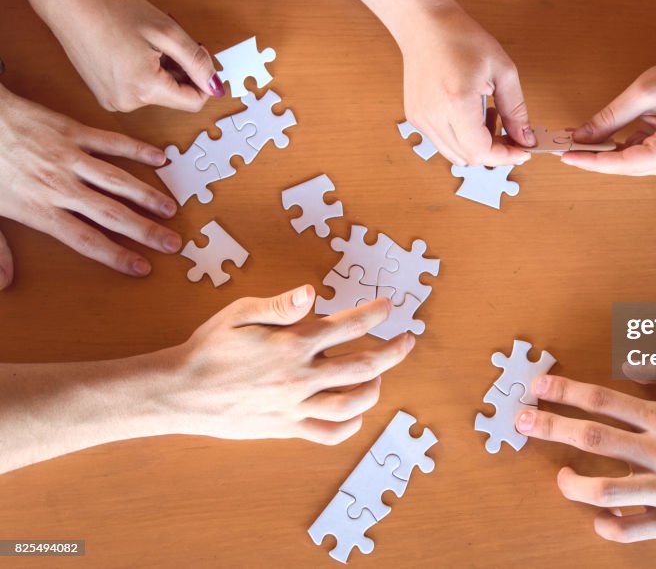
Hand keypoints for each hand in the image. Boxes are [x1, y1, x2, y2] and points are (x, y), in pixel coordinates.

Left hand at [0, 85, 180, 286]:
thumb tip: (3, 283)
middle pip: (111, 214)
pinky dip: (136, 150)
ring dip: (147, 196)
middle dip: (145, 231)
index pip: (86, 240)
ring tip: (170, 209)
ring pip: (117, 181)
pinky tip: (158, 158)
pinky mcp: (72, 131)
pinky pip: (110, 142)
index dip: (116, 256)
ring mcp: (69, 157)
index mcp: (38, 209)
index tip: (142, 266)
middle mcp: (60, 186)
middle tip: (173, 242)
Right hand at [39, 0, 222, 111]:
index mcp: (145, 89)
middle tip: (168, 39)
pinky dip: (145, 70)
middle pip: (175, 95)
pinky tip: (132, 47)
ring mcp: (112, 100)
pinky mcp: (103, 93)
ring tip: (146, 40)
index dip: (203, 79)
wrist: (67, 0)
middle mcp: (127, 103)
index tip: (198, 53)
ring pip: (157, 91)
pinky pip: (138, 88)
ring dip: (163, 68)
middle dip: (181, 69)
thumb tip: (215, 87)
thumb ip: (197, 63)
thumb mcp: (168, 32)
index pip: (194, 102)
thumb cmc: (112, 10)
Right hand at [162, 291, 413, 443]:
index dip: (375, 313)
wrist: (179, 392)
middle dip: (393, 350)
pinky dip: (350, 425)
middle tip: (407, 340)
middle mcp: (301, 377)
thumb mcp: (240, 313)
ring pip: (353, 403)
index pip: (349, 326)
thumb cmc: (209, 348)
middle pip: (364, 365)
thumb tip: (312, 292)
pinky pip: (329, 433)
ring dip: (375, 387)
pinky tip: (354, 412)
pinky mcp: (287, 428)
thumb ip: (279, 305)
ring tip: (380, 375)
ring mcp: (296, 406)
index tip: (389, 307)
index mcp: (293, 344)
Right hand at [399, 6, 532, 166]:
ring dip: (478, 147)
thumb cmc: (462, 39)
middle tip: (512, 135)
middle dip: (495, 153)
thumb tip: (525, 139)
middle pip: (469, 158)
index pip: (481, 151)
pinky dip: (462, 139)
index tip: (522, 151)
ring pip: (455, 154)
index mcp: (457, 102)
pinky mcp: (415, 117)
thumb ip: (516, 109)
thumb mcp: (502, 71)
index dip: (505, 157)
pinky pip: (443, 142)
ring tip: (491, 120)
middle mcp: (434, 115)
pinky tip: (472, 116)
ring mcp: (420, 118)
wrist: (425, 24)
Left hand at [517, 376, 655, 540]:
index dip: (568, 391)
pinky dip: (612, 527)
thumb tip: (632, 364)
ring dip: (575, 483)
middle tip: (521, 422)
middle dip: (552, 428)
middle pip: (595, 439)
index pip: (606, 400)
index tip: (541, 386)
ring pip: (607, 490)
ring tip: (561, 476)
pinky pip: (635, 530)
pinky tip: (598, 518)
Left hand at [562, 60, 655, 176]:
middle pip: (622, 166)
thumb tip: (581, 137)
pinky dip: (610, 148)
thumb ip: (609, 119)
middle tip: (562, 145)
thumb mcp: (640, 95)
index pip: (623, 163)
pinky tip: (592, 139)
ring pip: (623, 164)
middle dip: (592, 156)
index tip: (566, 156)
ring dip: (599, 152)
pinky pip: (629, 156)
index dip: (591, 162)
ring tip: (574, 140)